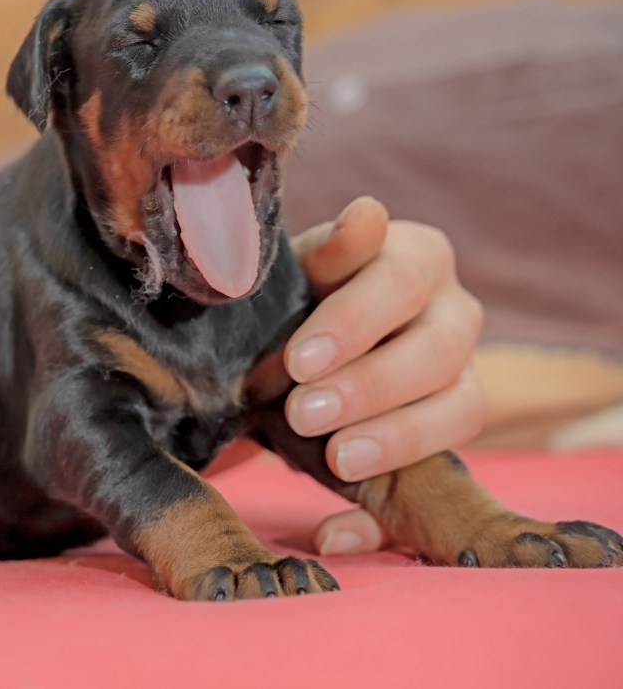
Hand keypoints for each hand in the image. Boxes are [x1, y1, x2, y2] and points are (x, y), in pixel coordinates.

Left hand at [285, 197, 484, 554]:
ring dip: (397, 440)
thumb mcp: (300, 269)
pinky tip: (336, 535)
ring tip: (336, 460)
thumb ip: (331, 247)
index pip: (403, 278)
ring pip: (461, 410)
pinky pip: (433, 483)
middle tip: (304, 413)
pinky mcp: (441, 441)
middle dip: (370, 386)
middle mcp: (453, 315)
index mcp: (418, 259)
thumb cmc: (297, 297)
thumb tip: (367, 214)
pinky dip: (383, 521)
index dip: (354, 321)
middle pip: (439, 350)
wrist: (290, 345)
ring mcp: (460, 379)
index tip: (298, 360)